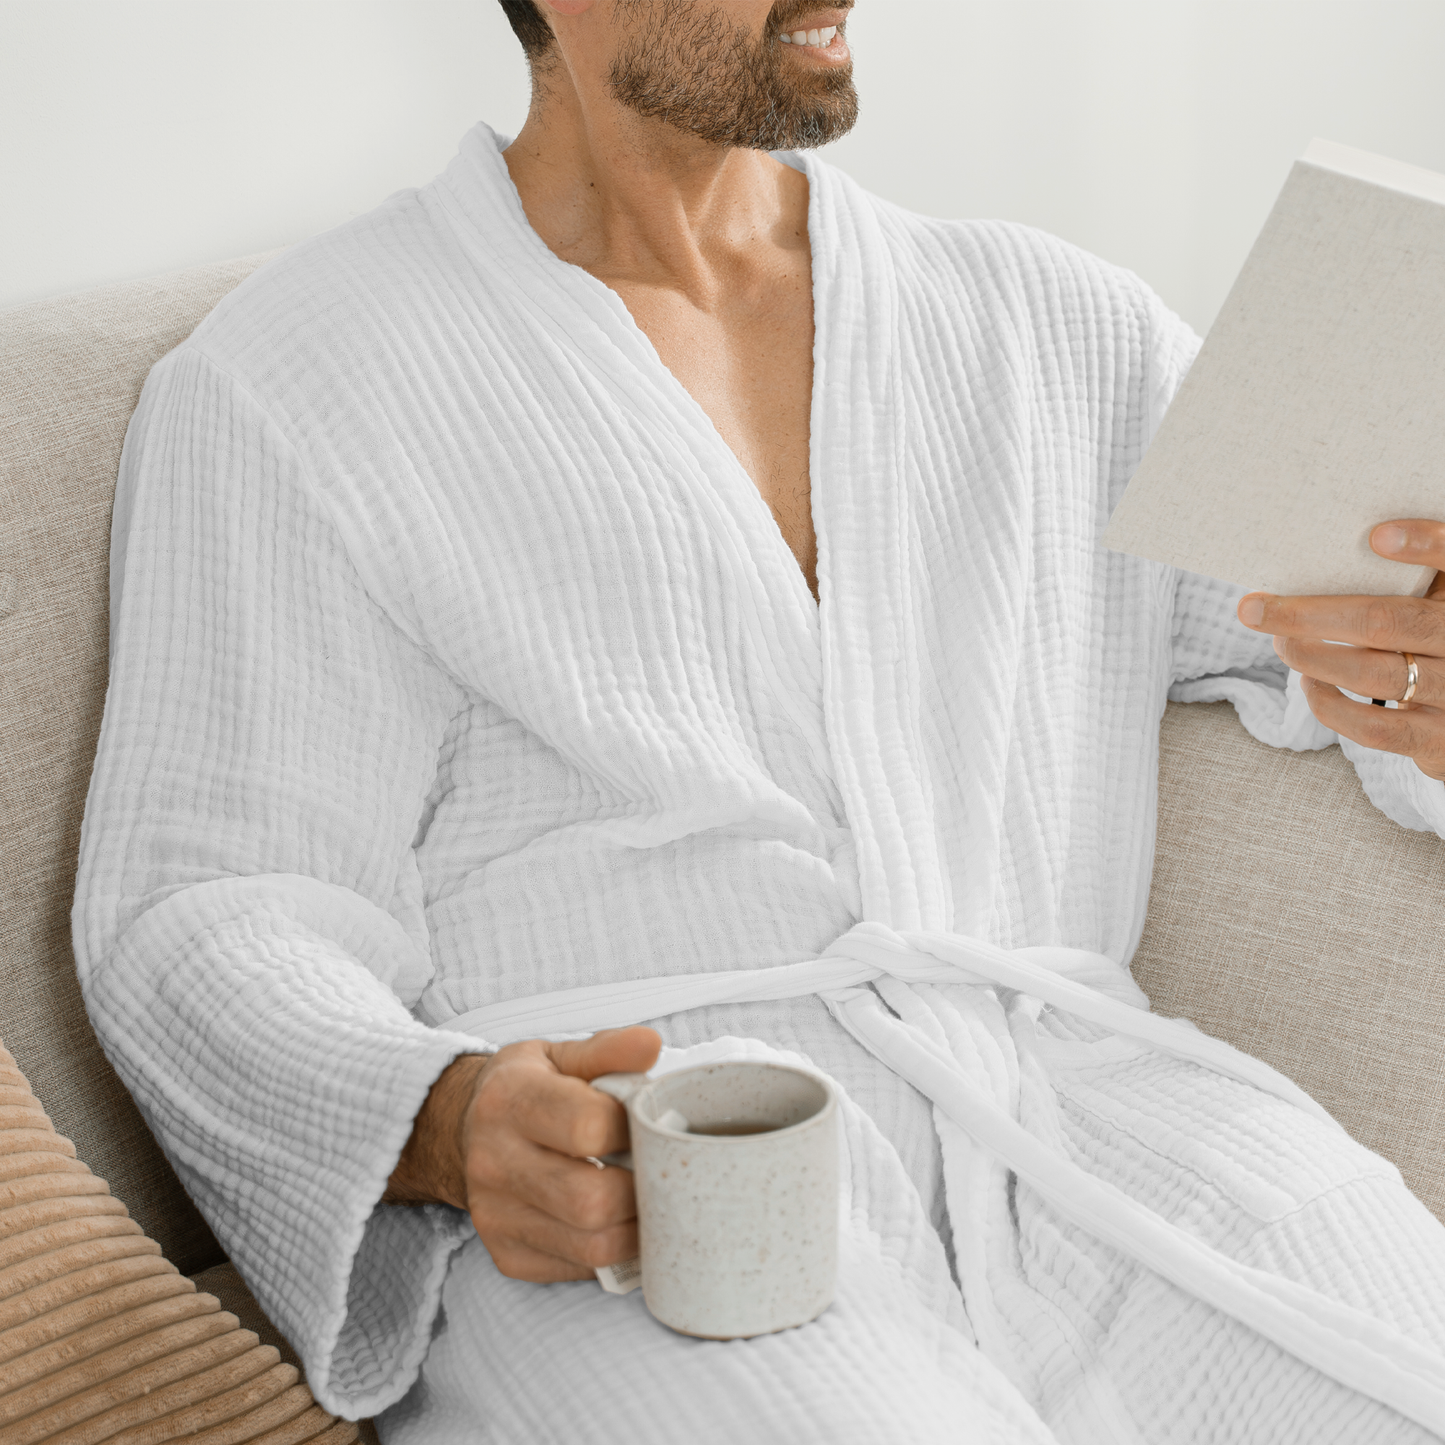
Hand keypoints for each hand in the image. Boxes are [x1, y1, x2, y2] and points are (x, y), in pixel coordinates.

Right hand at [384, 1026, 660, 1280]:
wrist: (462, 1130)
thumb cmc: (525, 1089)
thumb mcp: (558, 1055)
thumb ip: (607, 1050)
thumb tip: (650, 1044)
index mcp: (509, 1100)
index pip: (587, 1127)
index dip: (632, 1129)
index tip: (645, 1123)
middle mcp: (493, 1162)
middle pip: (591, 1201)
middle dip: (641, 1189)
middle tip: (658, 1171)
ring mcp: (496, 1216)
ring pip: (591, 1246)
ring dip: (635, 1227)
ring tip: (646, 1197)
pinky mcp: (506, 1254)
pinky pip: (578, 1268)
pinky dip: (610, 1250)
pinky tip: (616, 1219)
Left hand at [1236, 519, 1444, 780]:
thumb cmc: (1439, 639)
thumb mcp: (1438, 601)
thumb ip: (1418, 576)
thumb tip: (1351, 546)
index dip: (1426, 544)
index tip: (1376, 536)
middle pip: (1389, 623)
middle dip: (1310, 614)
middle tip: (1256, 608)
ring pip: (1375, 676)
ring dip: (1312, 658)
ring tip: (1281, 642)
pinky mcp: (1437, 741)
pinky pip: (1375, 729)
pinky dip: (1329, 705)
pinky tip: (1309, 682)